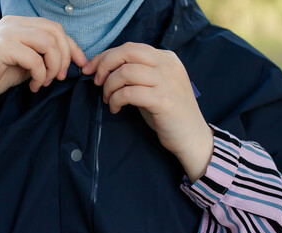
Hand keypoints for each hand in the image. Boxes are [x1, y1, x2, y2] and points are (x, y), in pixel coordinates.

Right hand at [0, 16, 87, 107]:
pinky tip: (33, 86)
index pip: (55, 29)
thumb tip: (67, 61)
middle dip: (65, 57)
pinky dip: (40, 76)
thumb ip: (41, 57)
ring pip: (49, 44)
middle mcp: (14, 23)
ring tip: (45, 82)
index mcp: (20, 24)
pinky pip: (35, 60)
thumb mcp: (23, 63)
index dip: (72, 47)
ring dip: (53, 67)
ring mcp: (8, 33)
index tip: (81, 64)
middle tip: (60, 77)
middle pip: (56, 32)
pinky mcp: (3, 47)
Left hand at [82, 42, 213, 181]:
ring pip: (125, 72)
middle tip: (97, 82)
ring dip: (109, 87)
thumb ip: (137, 72)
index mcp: (165, 58)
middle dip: (104, 66)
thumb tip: (104, 69)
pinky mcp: (163, 100)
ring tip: (108, 100)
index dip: (105, 56)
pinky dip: (116, 100)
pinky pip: (128, 93)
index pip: (129, 48)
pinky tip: (115, 109)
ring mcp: (167, 81)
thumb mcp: (154, 85)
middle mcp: (167, 65)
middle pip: (126, 53)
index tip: (91, 69)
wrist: (191, 135)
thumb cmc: (168, 111)